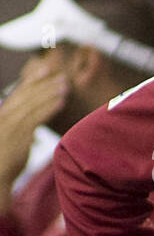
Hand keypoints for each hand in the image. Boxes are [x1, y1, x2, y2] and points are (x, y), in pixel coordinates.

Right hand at [0, 62, 67, 203]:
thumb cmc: (2, 164)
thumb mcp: (11, 145)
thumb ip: (21, 136)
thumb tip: (32, 135)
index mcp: (2, 115)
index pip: (18, 94)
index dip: (31, 81)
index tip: (43, 70)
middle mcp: (4, 115)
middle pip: (26, 94)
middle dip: (43, 83)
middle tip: (59, 74)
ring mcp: (10, 123)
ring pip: (33, 103)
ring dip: (50, 92)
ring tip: (65, 85)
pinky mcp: (18, 133)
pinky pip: (37, 116)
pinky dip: (50, 106)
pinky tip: (62, 100)